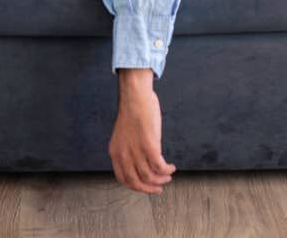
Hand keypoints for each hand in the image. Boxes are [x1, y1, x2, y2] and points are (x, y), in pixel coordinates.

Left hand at [109, 69, 176, 193]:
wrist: (135, 97)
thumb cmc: (133, 111)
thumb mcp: (124, 135)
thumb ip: (129, 149)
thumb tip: (140, 161)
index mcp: (115, 152)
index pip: (123, 179)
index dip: (136, 186)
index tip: (146, 186)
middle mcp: (123, 154)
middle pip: (136, 182)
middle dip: (149, 188)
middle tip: (159, 188)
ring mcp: (136, 151)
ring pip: (149, 176)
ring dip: (161, 179)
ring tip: (168, 175)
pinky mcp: (149, 145)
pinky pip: (159, 166)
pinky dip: (167, 170)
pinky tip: (171, 167)